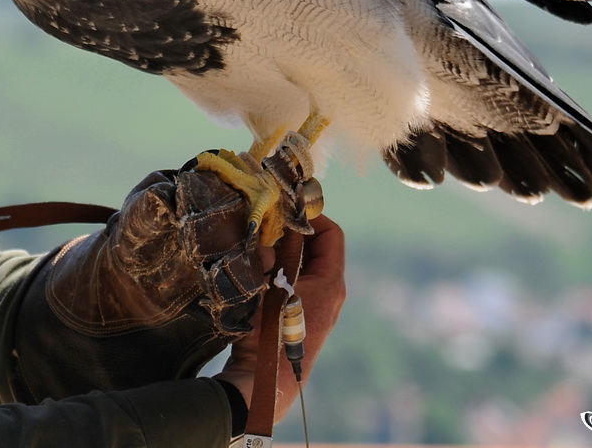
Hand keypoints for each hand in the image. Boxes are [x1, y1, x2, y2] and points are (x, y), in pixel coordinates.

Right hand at [215, 215, 345, 422]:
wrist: (265, 383)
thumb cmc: (270, 333)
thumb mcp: (268, 286)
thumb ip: (270, 255)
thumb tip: (266, 233)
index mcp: (332, 282)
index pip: (332, 234)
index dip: (312, 216)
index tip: (287, 208)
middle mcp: (332, 293)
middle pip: (319, 249)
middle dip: (294, 233)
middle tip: (268, 223)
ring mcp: (320, 308)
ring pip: (307, 266)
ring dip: (286, 252)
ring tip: (260, 244)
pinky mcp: (304, 319)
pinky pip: (299, 283)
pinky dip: (283, 271)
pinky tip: (260, 270)